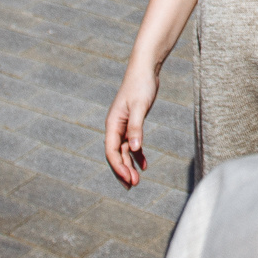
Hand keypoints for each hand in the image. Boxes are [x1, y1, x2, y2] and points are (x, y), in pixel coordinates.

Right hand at [103, 60, 160, 186]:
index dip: (118, 167)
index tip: (128, 180)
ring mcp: (123, 126)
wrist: (145, 70)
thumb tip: (134, 148)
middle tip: (132, 186)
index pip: (112, 151)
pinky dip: (137, 155)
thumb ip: (136, 128)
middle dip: (123, 170)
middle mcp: (115, 127)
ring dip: (130, 165)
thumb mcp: (139, 107)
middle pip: (116, 154)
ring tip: (137, 181)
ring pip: (124, 151)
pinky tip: (144, 165)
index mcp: (112, 124)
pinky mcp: (132, 123)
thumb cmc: (141, 86)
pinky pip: (132, 144)